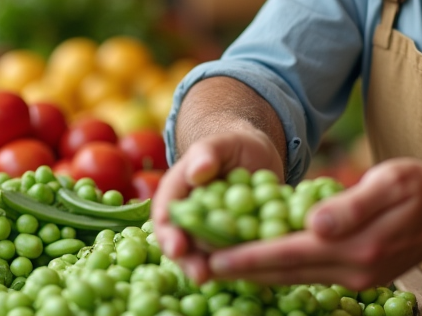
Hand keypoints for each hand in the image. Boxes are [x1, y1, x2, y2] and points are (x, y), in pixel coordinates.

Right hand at [152, 130, 283, 282]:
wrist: (256, 154)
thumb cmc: (231, 146)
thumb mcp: (221, 143)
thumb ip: (207, 153)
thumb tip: (197, 172)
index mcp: (176, 193)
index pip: (165, 217)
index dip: (169, 234)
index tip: (177, 247)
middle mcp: (189, 218)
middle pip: (183, 244)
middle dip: (189, 262)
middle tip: (201, 275)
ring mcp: (211, 233)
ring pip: (206, 256)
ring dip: (213, 269)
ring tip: (223, 279)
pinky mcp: (234, 242)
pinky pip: (234, 256)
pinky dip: (239, 265)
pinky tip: (252, 272)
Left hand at [203, 158, 421, 289]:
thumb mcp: (391, 183)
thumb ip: (351, 206)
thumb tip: (314, 224)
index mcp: (357, 246)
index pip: (288, 254)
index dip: (247, 256)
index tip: (212, 257)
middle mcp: (354, 269)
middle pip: (284, 272)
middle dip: (240, 269)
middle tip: (198, 265)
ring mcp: (357, 276)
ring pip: (294, 276)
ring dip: (256, 272)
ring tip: (218, 264)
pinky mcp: (360, 274)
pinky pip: (310, 273)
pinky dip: (281, 269)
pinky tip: (260, 261)